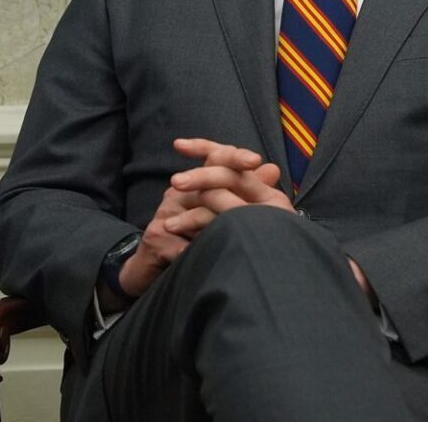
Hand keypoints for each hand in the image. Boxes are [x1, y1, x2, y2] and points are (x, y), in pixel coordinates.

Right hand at [116, 139, 292, 298]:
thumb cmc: (194, 237)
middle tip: (249, 180)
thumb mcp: (222, 212)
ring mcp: (165, 214)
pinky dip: (194, 250)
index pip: (214, 158)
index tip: (255, 160)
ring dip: (216, 224)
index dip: (234, 156)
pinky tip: (207, 257)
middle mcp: (179, 193)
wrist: (154, 270)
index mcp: (196, 184)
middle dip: (226, 176)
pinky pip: (179, 243)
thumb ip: (247, 190)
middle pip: (204, 178)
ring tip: (237, 230)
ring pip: (195, 213)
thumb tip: (273, 168)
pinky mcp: (156, 238)